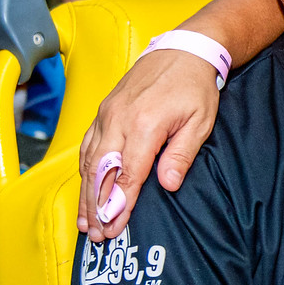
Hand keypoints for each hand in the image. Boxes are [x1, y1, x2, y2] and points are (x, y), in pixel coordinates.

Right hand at [76, 48, 221, 238]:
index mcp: (145, 125)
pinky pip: (87, 144)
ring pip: (89, 160)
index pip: (128, 175)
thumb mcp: (199, 121)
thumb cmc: (194, 86)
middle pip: (101, 172)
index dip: (119, 205)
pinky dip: (84, 169)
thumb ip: (181, 154)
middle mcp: (119, 119)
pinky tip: (85, 187)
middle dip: (96, 207)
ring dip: (85, 192)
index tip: (114, 228)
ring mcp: (107, 114)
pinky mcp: (103, 109)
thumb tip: (167, 185)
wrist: (183, 50)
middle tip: (95, 235)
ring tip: (86, 221)